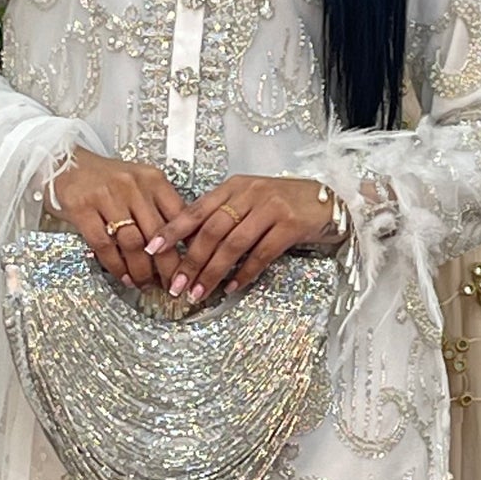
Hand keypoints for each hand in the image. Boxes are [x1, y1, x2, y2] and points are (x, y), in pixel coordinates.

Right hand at [43, 148, 186, 289]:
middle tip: (171, 285)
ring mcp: (106, 196)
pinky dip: (116, 266)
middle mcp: (132, 186)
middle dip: (167, 266)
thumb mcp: (139, 185)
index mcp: (152, 179)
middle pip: (158, 234)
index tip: (190, 266)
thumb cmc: (106, 179)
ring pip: (133, 243)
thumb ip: (159, 208)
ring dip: (141, 270)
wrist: (65, 163)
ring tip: (145, 283)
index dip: (186, 246)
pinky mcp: (82, 208)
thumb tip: (181, 246)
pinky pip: (104, 245)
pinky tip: (123, 276)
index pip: (179, 215)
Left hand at [147, 173, 345, 305]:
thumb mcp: (249, 202)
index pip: (195, 209)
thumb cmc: (283, 204)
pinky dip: (244, 272)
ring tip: (199, 293)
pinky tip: (232, 287)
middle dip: (190, 261)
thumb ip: (223, 216)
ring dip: (213, 272)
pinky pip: (261, 253)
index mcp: (233, 187)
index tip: (152, 250)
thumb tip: (190, 247)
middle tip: (175, 286)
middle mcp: (249, 194)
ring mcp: (270, 208)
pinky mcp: (290, 225)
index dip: (172, 231)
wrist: (328, 201)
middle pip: (211, 231)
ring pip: (233, 244)